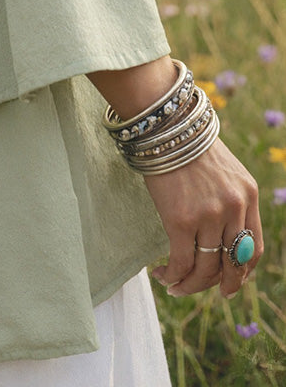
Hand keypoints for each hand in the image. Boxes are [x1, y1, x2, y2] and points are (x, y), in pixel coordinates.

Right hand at [143, 135, 262, 298]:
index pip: (253, 248)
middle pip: (232, 264)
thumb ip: (230, 200)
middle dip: (220, 285)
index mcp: (248, 195)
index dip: (241, 271)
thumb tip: (222, 236)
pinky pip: (182, 261)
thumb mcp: (223, 171)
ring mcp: (209, 216)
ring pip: (206, 268)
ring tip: (175, 285)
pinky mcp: (181, 220)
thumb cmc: (188, 145)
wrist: (165, 126)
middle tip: (204, 289)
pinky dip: (173, 275)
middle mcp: (234, 209)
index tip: (228, 280)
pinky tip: (162, 274)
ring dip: (190, 284)